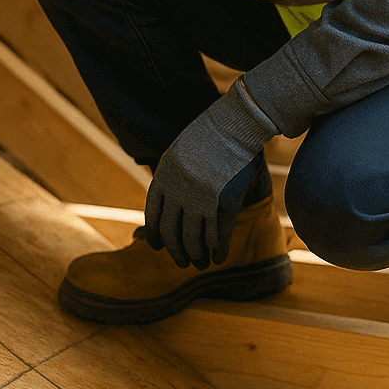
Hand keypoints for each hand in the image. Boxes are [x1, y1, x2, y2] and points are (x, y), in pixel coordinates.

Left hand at [145, 82, 276, 268]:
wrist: (234, 124)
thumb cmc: (209, 136)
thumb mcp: (179, 152)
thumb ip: (171, 176)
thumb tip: (167, 199)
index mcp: (164, 177)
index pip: (153, 215)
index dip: (155, 235)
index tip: (158, 247)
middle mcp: (178, 191)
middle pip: (171, 232)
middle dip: (176, 251)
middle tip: (182, 262)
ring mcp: (201, 197)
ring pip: (193, 238)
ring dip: (196, 255)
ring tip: (200, 263)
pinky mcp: (223, 201)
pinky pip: (216, 233)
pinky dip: (216, 249)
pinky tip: (218, 257)